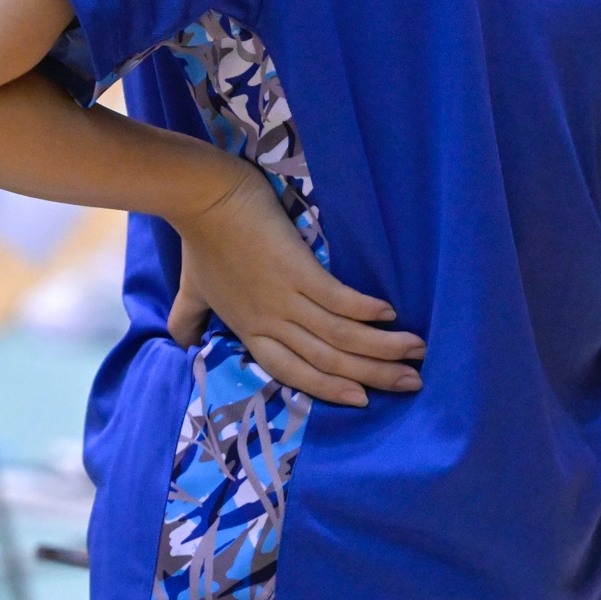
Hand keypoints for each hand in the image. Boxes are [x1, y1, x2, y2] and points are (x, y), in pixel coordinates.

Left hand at [166, 159, 424, 407]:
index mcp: (252, 331)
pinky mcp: (296, 269)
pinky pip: (336, 298)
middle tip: (413, 383)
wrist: (202, 199)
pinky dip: (364, 310)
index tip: (364, 400)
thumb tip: (183, 343)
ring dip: (381, 348)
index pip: (295, 373)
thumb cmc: (201, 241)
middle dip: (374, 376)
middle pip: (328, 362)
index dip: (331, 389)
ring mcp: (285, 298)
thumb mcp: (192, 290)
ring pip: (339, 337)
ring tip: (417, 353)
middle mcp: (272, 322)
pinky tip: (391, 314)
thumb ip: (189, 319)